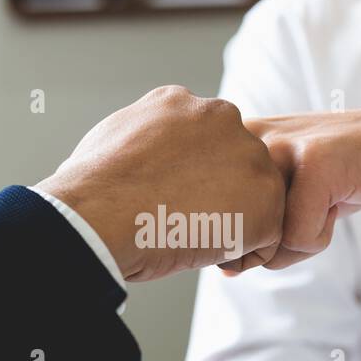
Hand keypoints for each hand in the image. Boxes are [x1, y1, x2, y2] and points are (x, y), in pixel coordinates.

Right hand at [37, 86, 285, 280]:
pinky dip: (243, 255)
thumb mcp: (115, 137)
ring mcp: (249, 157)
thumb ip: (147, 136)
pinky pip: (267, 238)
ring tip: (193, 239)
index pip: (207, 139)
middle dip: (220, 196)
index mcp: (183, 103)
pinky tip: (210, 258)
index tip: (170, 199)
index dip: (193, 177)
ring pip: (257, 198)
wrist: (98, 215)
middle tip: (184, 223)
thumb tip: (144, 153)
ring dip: (233, 224)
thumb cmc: (92, 189)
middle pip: (238, 164)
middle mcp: (222, 118)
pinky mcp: (266, 200)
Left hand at [242, 101, 360, 269]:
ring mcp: (279, 147)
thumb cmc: (338, 179)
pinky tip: (341, 198)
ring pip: (267, 240)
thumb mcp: (282, 205)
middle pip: (240, 236)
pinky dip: (325, 235)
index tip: (287, 204)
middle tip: (310, 203)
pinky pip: (301, 239)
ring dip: (302, 239)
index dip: (257, 236)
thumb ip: (247, 236)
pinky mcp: (314, 163)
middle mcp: (244, 139)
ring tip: (326, 198)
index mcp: (226, 144)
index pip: (216, 225)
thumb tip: (226, 270)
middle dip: (277, 240)